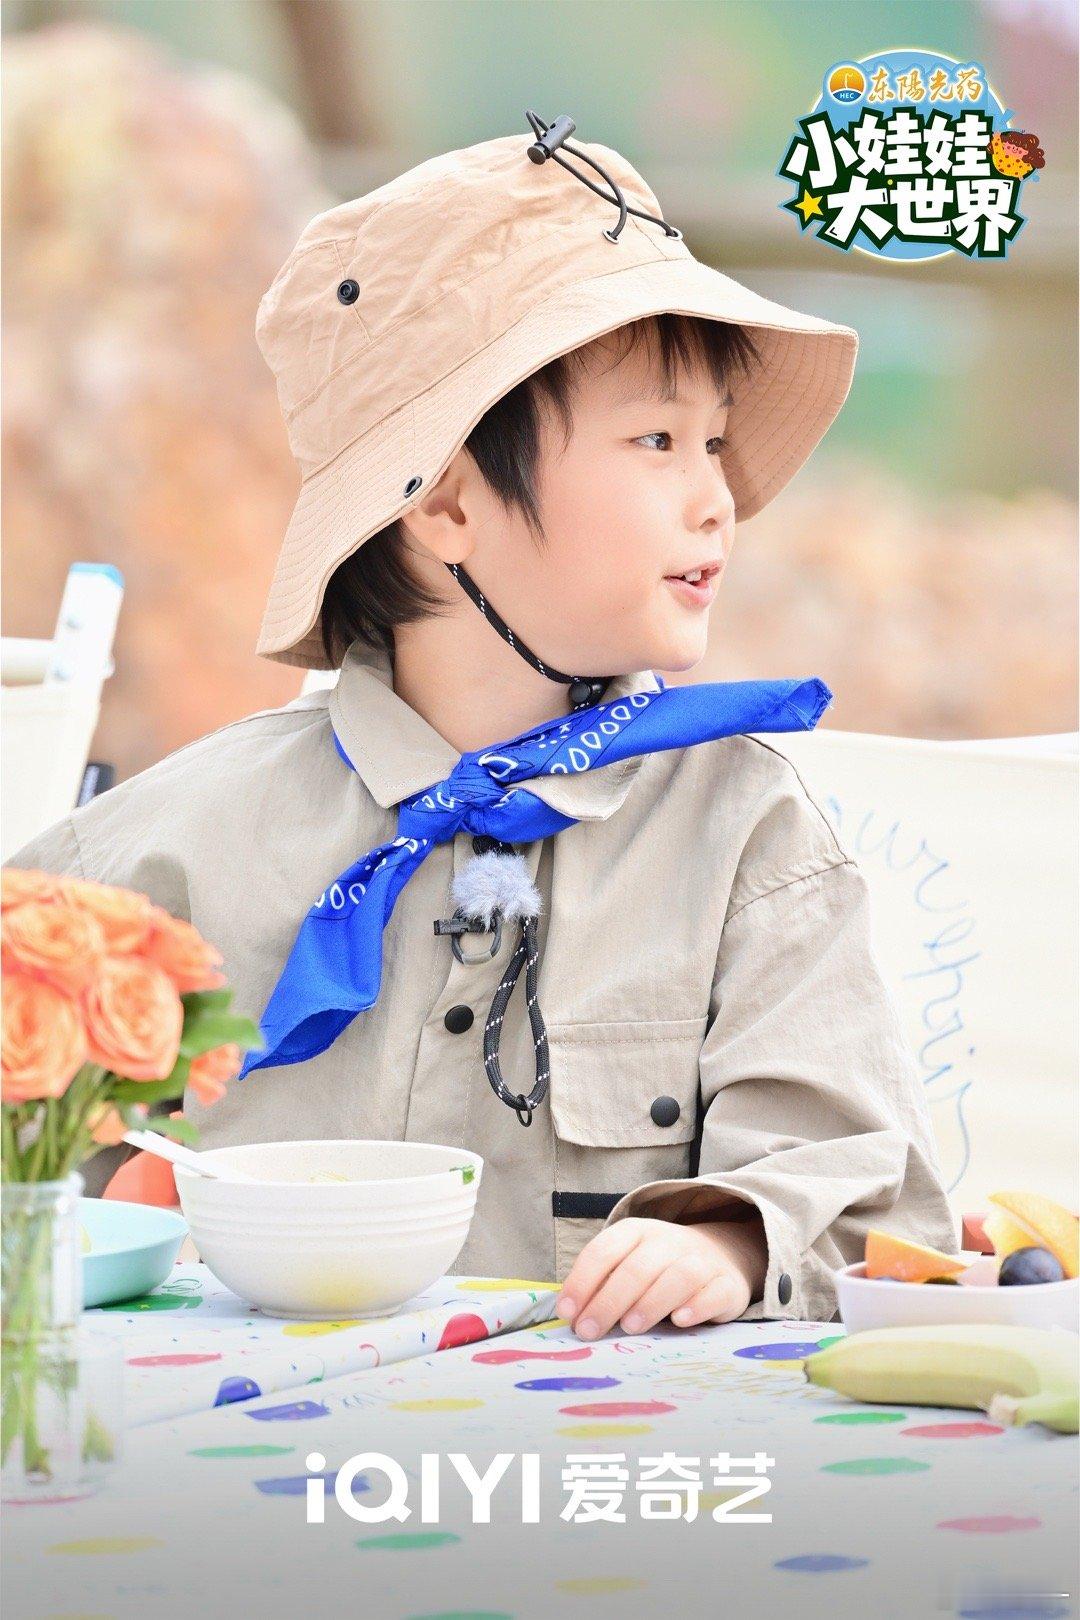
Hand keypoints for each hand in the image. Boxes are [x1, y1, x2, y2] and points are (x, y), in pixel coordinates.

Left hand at [554, 1211, 768, 1340]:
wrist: (720, 1255)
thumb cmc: (659, 1268)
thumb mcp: (628, 1264)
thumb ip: (601, 1285)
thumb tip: (571, 1316)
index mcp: (636, 1232)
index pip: (604, 1251)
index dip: (582, 1281)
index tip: (567, 1312)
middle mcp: (668, 1241)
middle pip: (637, 1268)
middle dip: (609, 1300)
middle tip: (589, 1331)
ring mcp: (701, 1261)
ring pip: (678, 1276)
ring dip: (650, 1302)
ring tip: (630, 1327)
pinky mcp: (727, 1284)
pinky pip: (714, 1292)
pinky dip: (697, 1305)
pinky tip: (680, 1320)